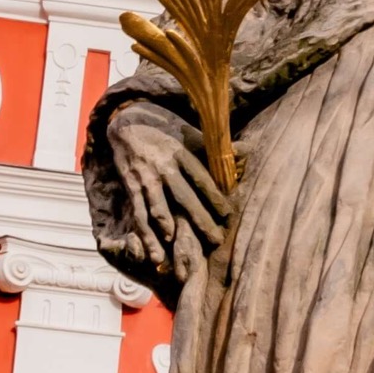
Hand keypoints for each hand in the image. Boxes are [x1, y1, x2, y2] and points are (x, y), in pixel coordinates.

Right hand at [105, 97, 231, 271]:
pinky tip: (156, 251)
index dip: (215, 196)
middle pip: (184, 197)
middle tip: (216, 240)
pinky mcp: (131, 187)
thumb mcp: (189, 132)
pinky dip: (147, 234)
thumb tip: (247, 150)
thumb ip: (214, 147)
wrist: (126, 121)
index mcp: (181, 151)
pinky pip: (139, 214)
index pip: (201, 177)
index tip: (228, 214)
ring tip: (180, 249)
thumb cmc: (165, 129)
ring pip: (159, 208)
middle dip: (200, 220)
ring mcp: (146, 178)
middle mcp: (163, 166)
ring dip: (170, 230)